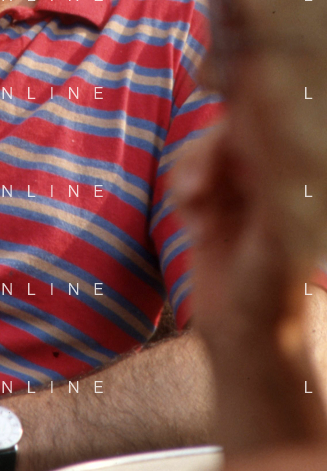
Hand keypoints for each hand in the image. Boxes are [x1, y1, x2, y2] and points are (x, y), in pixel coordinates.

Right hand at [171, 124, 305, 354]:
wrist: (244, 342)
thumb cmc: (268, 296)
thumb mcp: (271, 239)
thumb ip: (265, 188)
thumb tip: (254, 141)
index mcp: (290, 184)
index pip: (260, 131)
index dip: (232, 128)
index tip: (214, 150)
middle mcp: (266, 183)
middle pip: (226, 135)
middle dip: (203, 155)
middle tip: (195, 190)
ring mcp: (238, 195)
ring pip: (202, 154)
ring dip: (188, 174)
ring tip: (192, 209)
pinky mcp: (212, 210)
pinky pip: (188, 180)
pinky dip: (181, 194)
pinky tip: (193, 226)